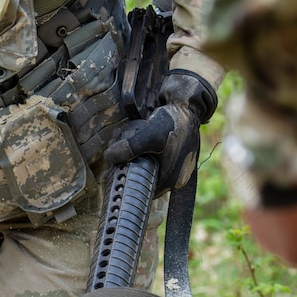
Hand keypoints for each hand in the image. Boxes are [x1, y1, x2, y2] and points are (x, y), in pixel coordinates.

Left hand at [105, 69, 217, 193]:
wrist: (187, 105)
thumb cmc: (172, 123)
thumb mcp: (149, 136)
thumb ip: (129, 148)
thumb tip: (109, 158)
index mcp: (174, 179)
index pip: (145, 191)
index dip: (126, 183)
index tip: (111, 173)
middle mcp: (177, 176)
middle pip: (145, 178)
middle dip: (126, 167)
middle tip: (113, 155)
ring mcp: (176, 165)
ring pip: (147, 166)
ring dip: (131, 157)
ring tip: (119, 143)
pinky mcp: (173, 154)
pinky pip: (152, 157)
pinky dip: (140, 150)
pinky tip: (130, 138)